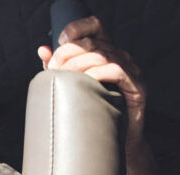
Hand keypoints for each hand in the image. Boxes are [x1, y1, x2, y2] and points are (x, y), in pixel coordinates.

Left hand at [37, 16, 145, 143]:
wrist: (117, 142)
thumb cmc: (93, 113)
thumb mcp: (72, 87)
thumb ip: (59, 68)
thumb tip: (42, 50)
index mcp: (106, 52)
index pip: (94, 26)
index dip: (77, 28)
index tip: (59, 41)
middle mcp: (120, 57)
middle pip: (92, 42)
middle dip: (67, 54)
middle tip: (53, 69)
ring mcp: (131, 70)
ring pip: (103, 54)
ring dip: (78, 64)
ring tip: (64, 78)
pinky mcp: (137, 86)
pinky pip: (117, 70)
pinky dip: (98, 73)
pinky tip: (86, 81)